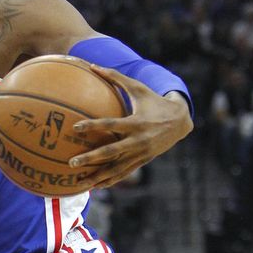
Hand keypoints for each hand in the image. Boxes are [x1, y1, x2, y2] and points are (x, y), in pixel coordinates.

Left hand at [68, 67, 192, 188]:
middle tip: (71, 163)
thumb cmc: (155, 101)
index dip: (94, 126)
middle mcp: (139, 140)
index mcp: (136, 122)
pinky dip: (110, 180)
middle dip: (91, 158)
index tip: (76, 128)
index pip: (111, 125)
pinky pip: (124, 173)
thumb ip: (115, 77)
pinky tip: (95, 186)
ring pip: (117, 168)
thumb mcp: (138, 88)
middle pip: (111, 152)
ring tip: (79, 183)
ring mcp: (141, 153)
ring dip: (98, 176)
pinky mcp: (143, 161)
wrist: (181, 121)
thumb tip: (92, 65)